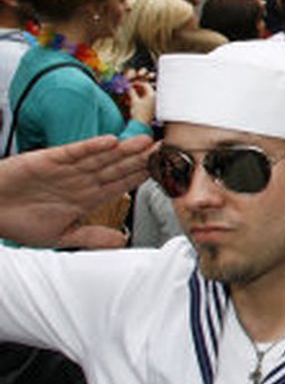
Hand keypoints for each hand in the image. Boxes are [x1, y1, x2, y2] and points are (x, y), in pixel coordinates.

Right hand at [0, 133, 152, 246]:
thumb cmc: (19, 222)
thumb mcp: (60, 236)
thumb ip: (91, 236)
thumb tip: (122, 241)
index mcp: (85, 198)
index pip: (120, 185)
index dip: (142, 178)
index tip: (165, 173)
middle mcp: (80, 180)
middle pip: (116, 168)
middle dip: (141, 160)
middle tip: (166, 152)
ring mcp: (66, 169)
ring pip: (101, 157)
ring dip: (123, 150)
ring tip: (145, 143)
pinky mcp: (48, 160)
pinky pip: (74, 151)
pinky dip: (91, 147)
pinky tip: (109, 142)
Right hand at [127, 76, 156, 124]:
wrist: (141, 125)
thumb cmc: (139, 113)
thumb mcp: (134, 101)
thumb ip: (131, 92)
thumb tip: (129, 87)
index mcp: (152, 95)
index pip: (145, 84)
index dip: (136, 83)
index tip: (129, 85)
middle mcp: (154, 98)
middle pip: (144, 90)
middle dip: (134, 90)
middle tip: (127, 90)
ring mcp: (152, 103)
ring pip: (142, 96)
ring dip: (134, 95)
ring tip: (126, 98)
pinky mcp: (149, 108)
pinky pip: (143, 101)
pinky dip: (136, 100)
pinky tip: (128, 102)